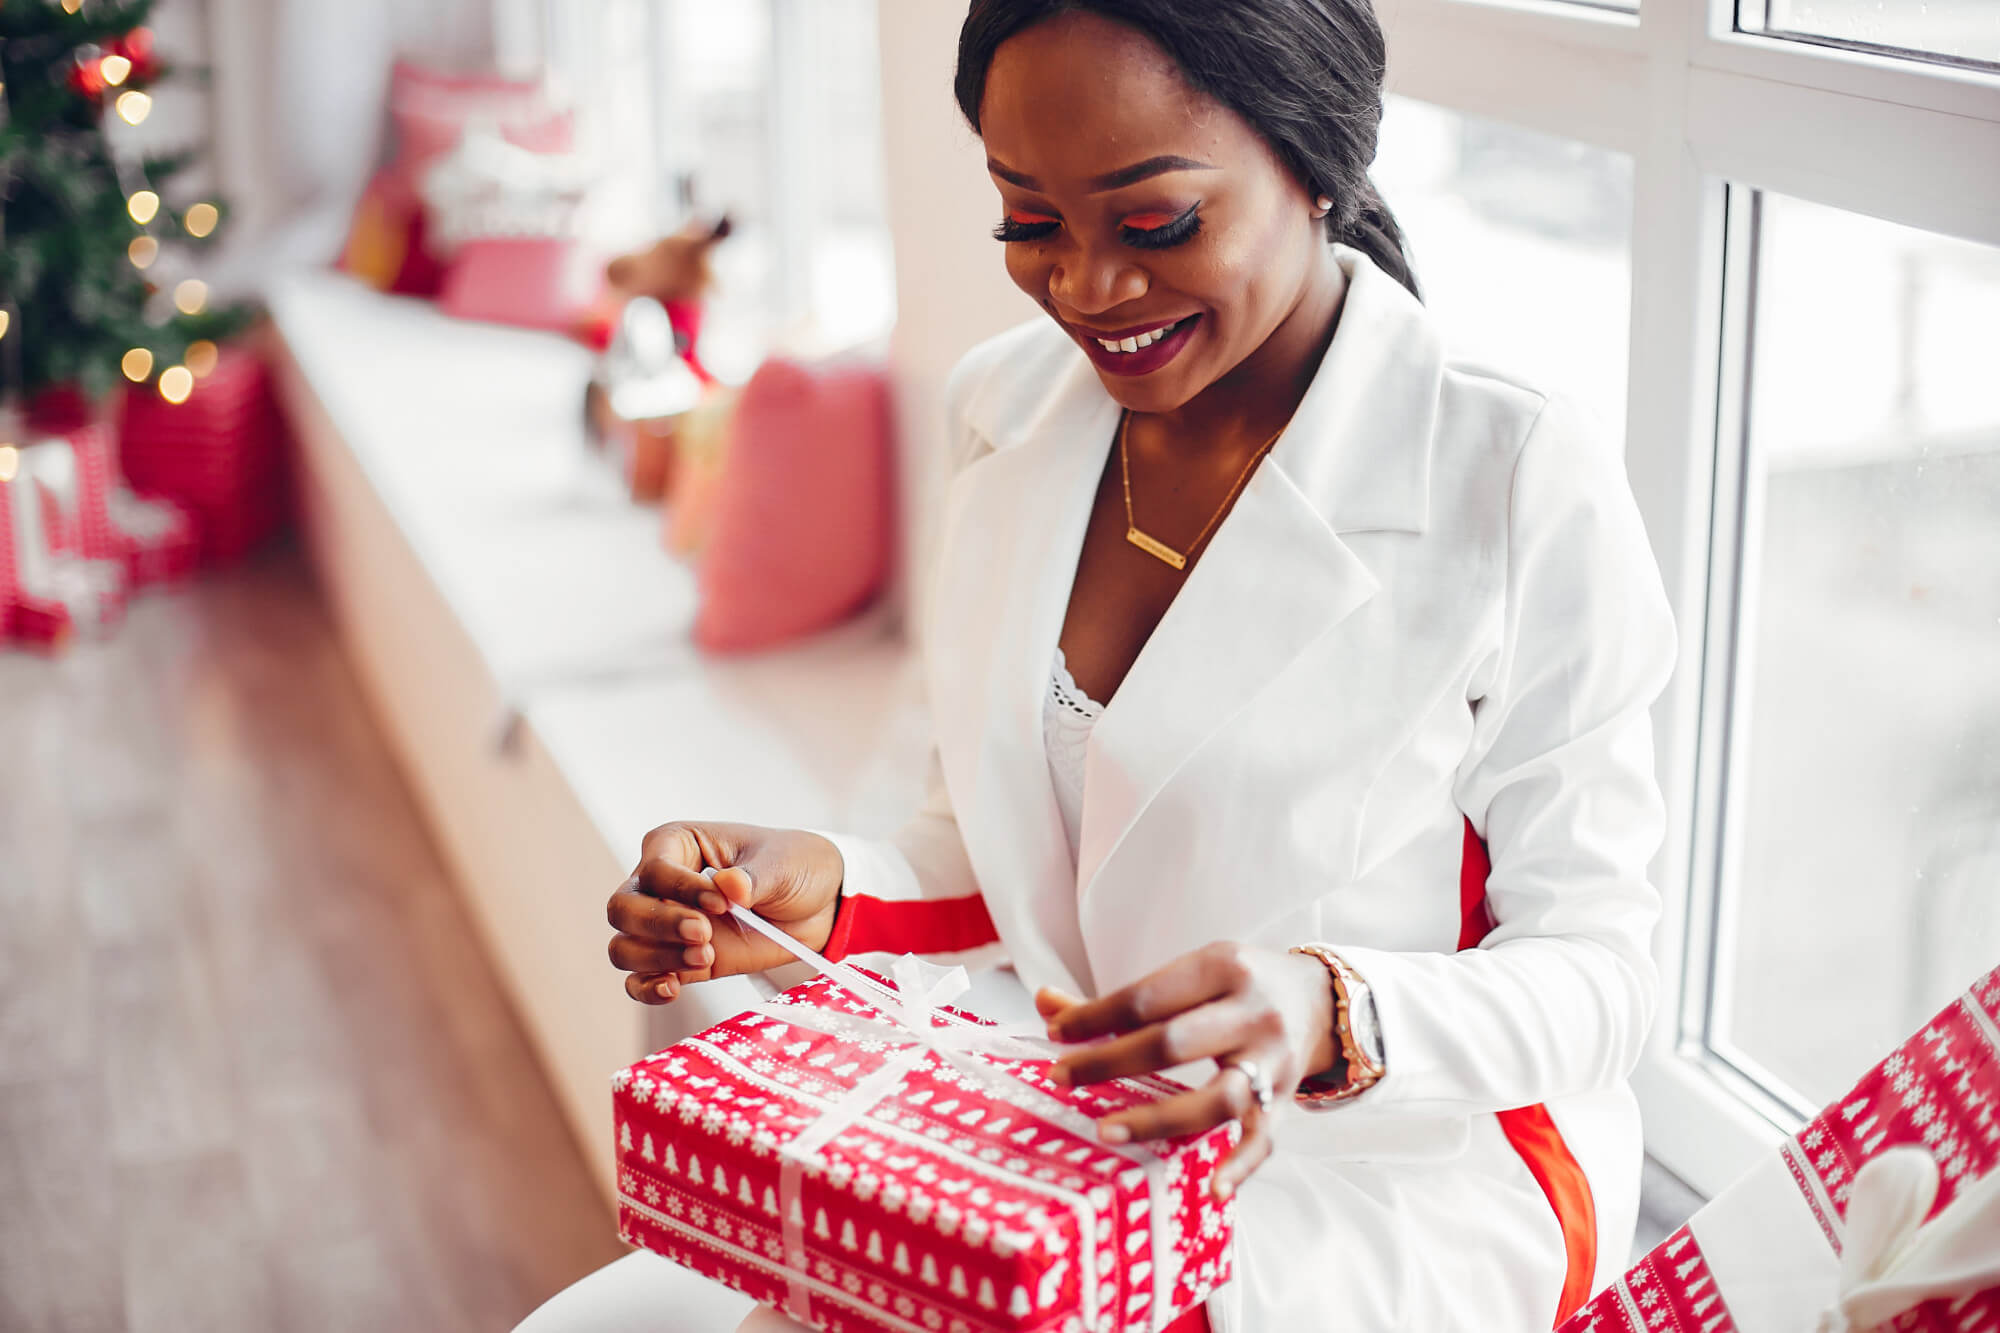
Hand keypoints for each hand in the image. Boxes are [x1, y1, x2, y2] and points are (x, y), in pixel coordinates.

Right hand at [606, 822, 843, 1003]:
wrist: (820, 905)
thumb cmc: (794, 866)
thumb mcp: (782, 863)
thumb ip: (754, 876)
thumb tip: (728, 886)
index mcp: (677, 844)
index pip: (654, 869)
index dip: (681, 889)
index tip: (722, 902)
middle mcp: (661, 885)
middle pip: (623, 908)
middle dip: (659, 925)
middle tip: (704, 934)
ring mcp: (667, 926)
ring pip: (625, 947)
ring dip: (656, 958)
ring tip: (704, 957)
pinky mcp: (680, 960)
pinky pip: (641, 980)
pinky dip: (647, 988)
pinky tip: (672, 989)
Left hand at [1037, 941, 1337, 1198]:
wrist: (1319, 1000)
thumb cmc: (1235, 986)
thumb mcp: (1189, 973)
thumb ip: (1122, 998)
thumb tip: (1044, 1002)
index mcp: (1222, 967)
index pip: (1146, 997)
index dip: (1096, 1017)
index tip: (1055, 1034)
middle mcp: (1252, 1012)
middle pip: (1172, 1043)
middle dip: (1110, 1062)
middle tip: (1061, 1077)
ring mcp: (1272, 1061)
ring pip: (1215, 1098)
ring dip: (1157, 1118)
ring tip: (1104, 1132)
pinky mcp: (1285, 1101)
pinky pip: (1263, 1139)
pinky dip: (1239, 1166)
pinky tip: (1211, 1188)